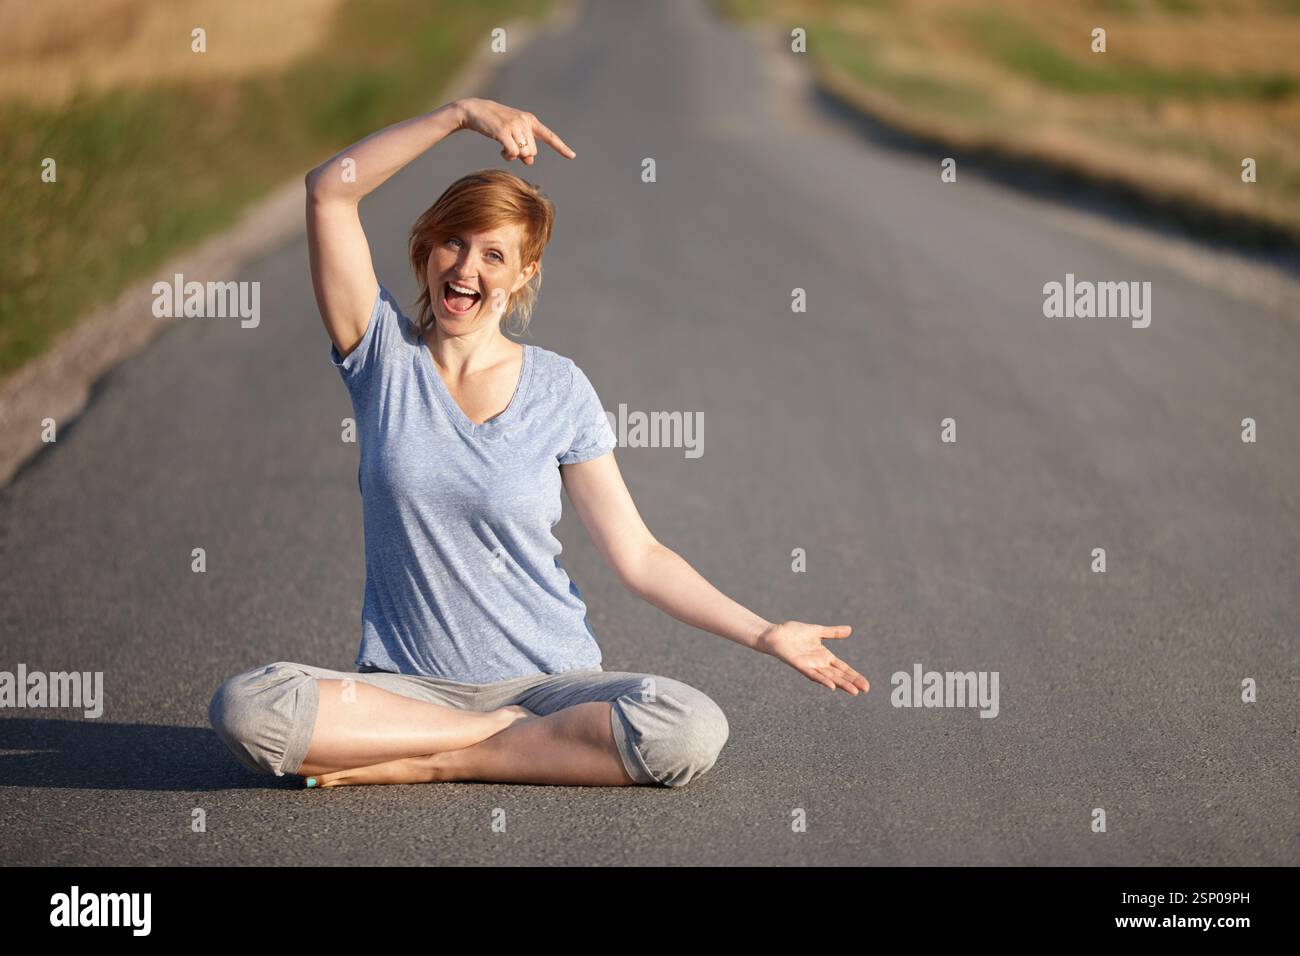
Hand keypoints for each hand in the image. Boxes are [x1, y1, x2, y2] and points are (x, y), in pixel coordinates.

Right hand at [454, 97, 575, 165]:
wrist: (474, 110)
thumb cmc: (494, 123)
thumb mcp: (512, 133)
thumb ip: (523, 146)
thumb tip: (529, 162)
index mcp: (530, 120)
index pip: (549, 136)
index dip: (561, 147)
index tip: (572, 156)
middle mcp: (524, 121)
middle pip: (533, 151)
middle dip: (523, 154)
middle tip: (510, 148)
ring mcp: (514, 125)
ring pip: (523, 153)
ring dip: (514, 156)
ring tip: (504, 148)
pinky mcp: (503, 131)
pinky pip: (513, 153)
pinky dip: (508, 156)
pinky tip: (502, 151)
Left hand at [755, 621, 868, 694]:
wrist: (775, 633)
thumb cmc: (793, 632)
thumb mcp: (817, 631)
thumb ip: (833, 632)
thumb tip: (850, 630)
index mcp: (824, 656)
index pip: (843, 668)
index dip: (854, 676)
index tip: (866, 684)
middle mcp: (819, 664)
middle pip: (839, 675)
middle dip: (852, 682)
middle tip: (866, 689)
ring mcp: (810, 666)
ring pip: (829, 678)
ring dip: (842, 684)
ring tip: (854, 691)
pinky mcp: (800, 665)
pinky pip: (813, 675)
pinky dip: (823, 680)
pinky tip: (832, 686)